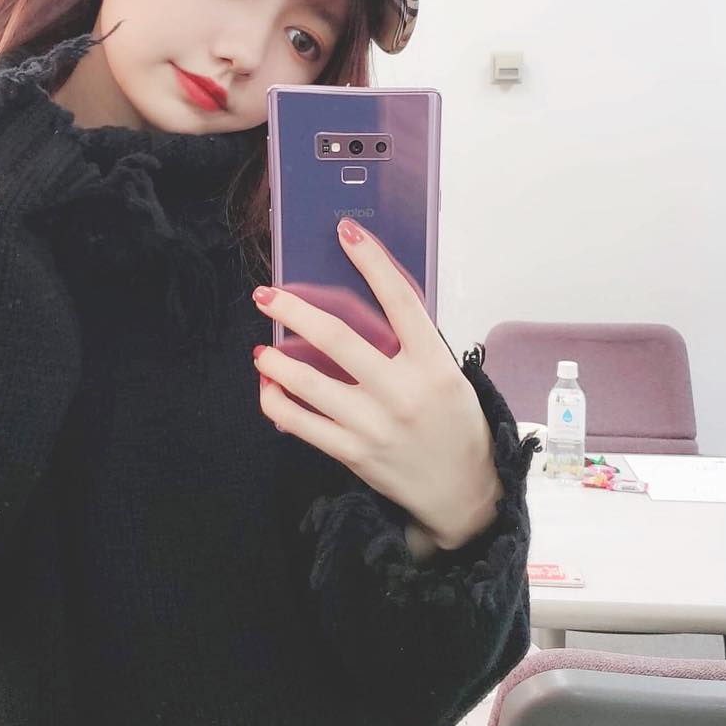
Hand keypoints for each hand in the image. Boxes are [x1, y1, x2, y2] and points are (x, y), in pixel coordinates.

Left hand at [252, 219, 500, 550]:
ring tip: (261, 348)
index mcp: (434, 365)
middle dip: (294, 310)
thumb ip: (412, 346)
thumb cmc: (456, 426)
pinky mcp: (354, 454)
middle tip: (268, 295)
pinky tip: (269, 388)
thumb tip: (363, 307)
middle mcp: (403, 392)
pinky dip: (277, 402)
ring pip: (308, 383)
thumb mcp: (448, 377)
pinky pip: (301, 423)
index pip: (400, 301)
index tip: (347, 233)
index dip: (372, 262)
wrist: (464, 492)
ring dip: (274, 360)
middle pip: (337, 338)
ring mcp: (374, 425)